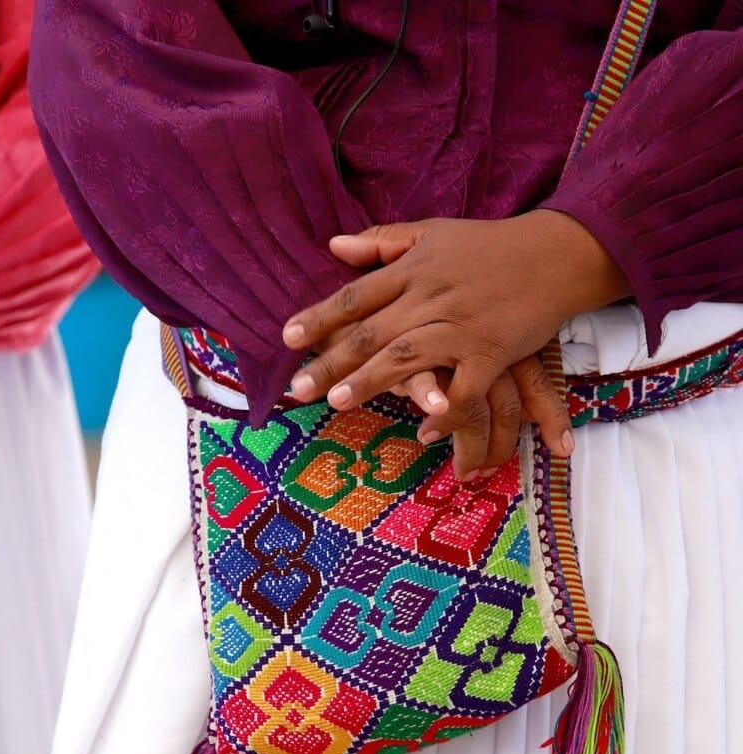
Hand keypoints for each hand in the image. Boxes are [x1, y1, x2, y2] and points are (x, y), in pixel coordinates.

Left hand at [283, 211, 626, 476]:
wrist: (556, 253)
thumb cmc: (489, 245)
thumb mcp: (432, 233)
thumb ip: (382, 242)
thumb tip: (334, 244)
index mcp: (412, 271)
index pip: (355, 296)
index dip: (320, 316)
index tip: (286, 338)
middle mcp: (430, 299)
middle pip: (371, 332)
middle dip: (332, 362)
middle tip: (297, 388)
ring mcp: (460, 327)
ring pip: (407, 357)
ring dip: (371, 381)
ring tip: (337, 403)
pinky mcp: (492, 351)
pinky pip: (465, 387)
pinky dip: (444, 409)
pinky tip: (423, 430)